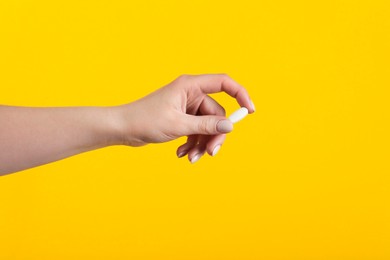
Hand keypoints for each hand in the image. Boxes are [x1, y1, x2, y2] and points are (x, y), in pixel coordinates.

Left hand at [116, 74, 254, 162]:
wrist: (122, 128)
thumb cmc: (144, 120)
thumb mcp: (178, 125)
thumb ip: (205, 125)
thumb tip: (230, 126)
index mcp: (190, 86)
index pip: (224, 83)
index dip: (240, 95)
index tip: (250, 112)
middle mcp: (190, 94)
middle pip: (216, 114)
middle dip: (214, 135)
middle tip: (210, 153)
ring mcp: (186, 107)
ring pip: (207, 126)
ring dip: (201, 143)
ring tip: (190, 158)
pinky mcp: (182, 119)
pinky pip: (196, 131)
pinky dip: (193, 144)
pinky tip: (182, 154)